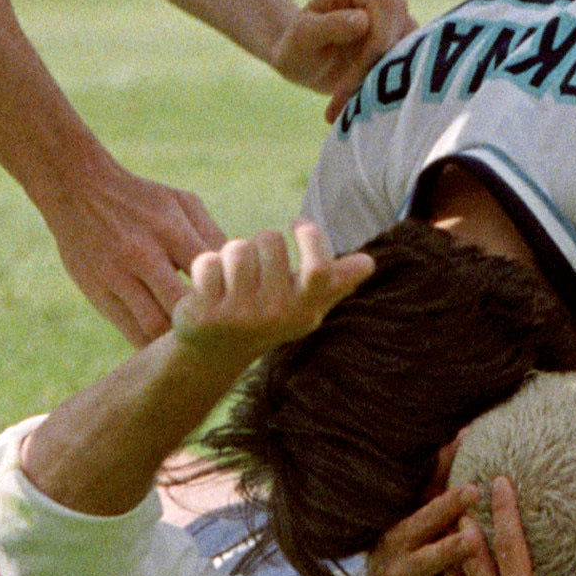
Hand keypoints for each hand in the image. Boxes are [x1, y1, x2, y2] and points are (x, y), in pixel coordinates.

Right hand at [39, 163, 227, 346]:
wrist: (78, 190)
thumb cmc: (140, 199)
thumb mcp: (180, 202)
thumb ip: (211, 234)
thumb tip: (240, 271)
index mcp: (170, 230)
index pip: (210, 275)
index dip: (228, 297)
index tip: (237, 307)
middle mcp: (142, 255)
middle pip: (184, 306)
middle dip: (205, 323)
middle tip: (219, 333)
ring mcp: (116, 276)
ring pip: (155, 326)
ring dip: (177, 338)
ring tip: (193, 341)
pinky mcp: (98, 293)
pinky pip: (130, 331)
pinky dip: (152, 343)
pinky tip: (165, 342)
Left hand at [167, 219, 369, 365]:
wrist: (216, 352)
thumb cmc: (267, 315)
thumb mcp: (304, 302)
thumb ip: (336, 281)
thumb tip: (370, 263)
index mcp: (304, 308)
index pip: (319, 270)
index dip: (311, 237)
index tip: (298, 223)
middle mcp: (276, 315)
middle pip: (270, 241)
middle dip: (260, 242)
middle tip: (255, 265)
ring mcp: (241, 316)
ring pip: (237, 249)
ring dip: (230, 254)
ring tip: (231, 275)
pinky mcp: (207, 314)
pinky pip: (207, 263)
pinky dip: (205, 266)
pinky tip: (209, 286)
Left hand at [266, 0, 410, 99]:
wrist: (305, 62)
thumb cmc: (297, 47)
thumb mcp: (302, 38)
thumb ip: (329, 26)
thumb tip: (364, 20)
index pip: (383, 6)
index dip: (377, 42)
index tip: (355, 77)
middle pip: (402, 22)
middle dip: (381, 63)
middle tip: (351, 95)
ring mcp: (394, 13)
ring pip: (414, 41)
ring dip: (387, 76)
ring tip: (354, 101)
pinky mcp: (403, 36)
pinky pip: (415, 57)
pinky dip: (394, 82)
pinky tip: (366, 100)